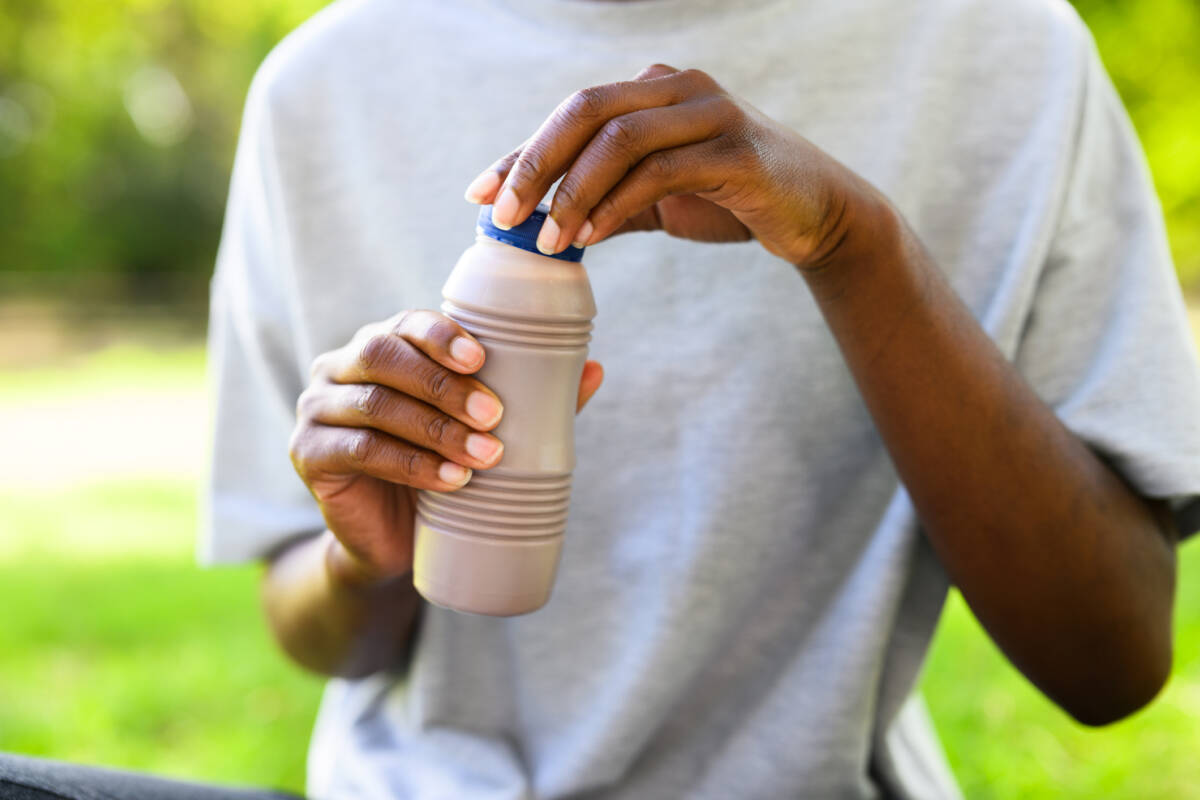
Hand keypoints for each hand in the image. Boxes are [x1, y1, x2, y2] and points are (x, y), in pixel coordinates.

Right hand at [289, 310, 603, 583]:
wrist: (391, 541)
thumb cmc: (438, 469)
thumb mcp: (478, 431)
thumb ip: (528, 399)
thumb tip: (594, 370)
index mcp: (381, 347)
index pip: (406, 324)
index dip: (443, 336)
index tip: (484, 359)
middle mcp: (340, 368)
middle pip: (384, 356)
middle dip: (443, 384)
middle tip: (494, 416)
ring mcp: (317, 409)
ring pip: (375, 405)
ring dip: (436, 429)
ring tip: (485, 457)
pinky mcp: (308, 454)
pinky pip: (361, 450)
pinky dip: (412, 465)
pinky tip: (451, 481)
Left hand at [464, 63, 884, 269]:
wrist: (815, 214)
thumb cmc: (730, 199)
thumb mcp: (657, 196)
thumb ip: (606, 197)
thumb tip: (539, 222)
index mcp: (654, 89)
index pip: (573, 114)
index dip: (522, 152)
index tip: (480, 193)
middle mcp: (679, 87)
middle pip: (587, 109)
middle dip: (536, 163)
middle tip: (503, 215)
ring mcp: (711, 112)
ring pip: (620, 137)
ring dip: (573, 191)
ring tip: (548, 241)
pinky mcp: (737, 150)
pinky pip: (661, 171)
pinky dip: (617, 204)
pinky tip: (593, 237)